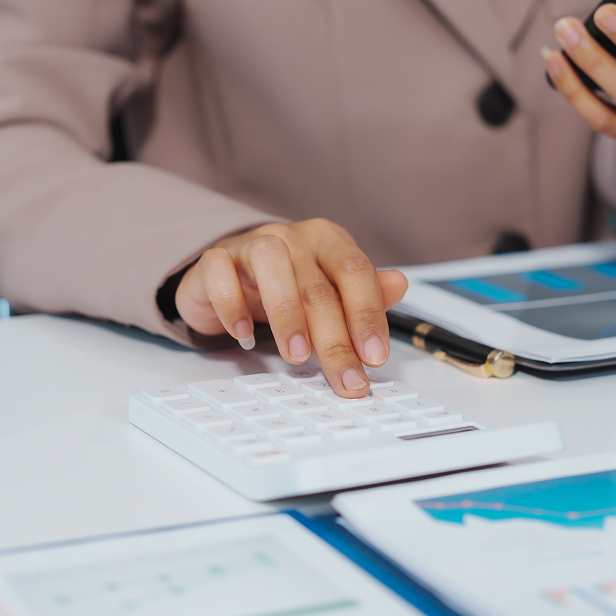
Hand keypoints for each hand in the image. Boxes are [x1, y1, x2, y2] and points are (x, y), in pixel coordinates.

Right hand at [175, 219, 408, 397]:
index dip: (367, 314)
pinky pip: (219, 272)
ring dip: (287, 316)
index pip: (355, 271)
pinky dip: (231, 304)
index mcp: (327, 241)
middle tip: (345, 377)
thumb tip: (399, 284)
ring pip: (271, 265)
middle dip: (334, 339)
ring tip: (298, 356)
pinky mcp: (215, 258)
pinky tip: (244, 333)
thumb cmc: (288, 283)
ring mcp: (251, 244)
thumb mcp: (330, 289)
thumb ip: (364, 293)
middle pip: (317, 285)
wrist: (230, 274)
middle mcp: (292, 237)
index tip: (374, 356)